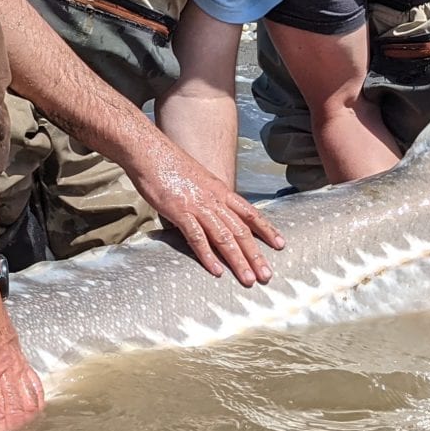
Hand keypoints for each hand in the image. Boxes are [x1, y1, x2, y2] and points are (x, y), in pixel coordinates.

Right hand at [126, 137, 283, 286]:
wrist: (150, 151)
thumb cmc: (168, 165)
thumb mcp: (197, 179)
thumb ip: (207, 197)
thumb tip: (210, 213)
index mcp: (220, 191)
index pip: (250, 213)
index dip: (266, 229)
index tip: (280, 244)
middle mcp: (214, 199)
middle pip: (241, 230)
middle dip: (255, 255)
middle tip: (266, 275)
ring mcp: (198, 206)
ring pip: (224, 237)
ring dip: (238, 260)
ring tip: (248, 279)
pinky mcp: (180, 211)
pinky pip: (197, 237)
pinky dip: (208, 256)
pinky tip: (216, 271)